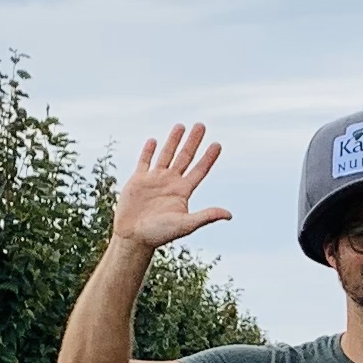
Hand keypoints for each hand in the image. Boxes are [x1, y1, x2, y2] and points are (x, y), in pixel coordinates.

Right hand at [113, 123, 231, 252]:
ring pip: (166, 155)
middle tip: (201, 125)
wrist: (133, 237)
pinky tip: (154, 140)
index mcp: (182, 192)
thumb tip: (229, 215)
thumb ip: (205, 217)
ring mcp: (154, 180)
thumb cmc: (159, 234)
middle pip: (184, 157)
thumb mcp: (185, 225)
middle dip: (193, 142)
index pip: (199, 170)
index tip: (217, 144)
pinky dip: (148, 151)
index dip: (208, 157)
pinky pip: (144, 162)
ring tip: (181, 126)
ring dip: (173, 141)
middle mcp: (170, 183)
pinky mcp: (138, 180)